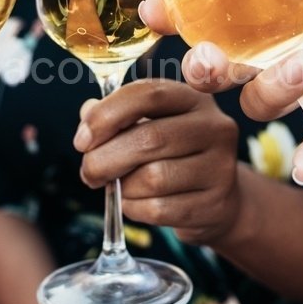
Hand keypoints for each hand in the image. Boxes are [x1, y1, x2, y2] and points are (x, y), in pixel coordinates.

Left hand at [74, 79, 240, 243]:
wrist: (214, 197)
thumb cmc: (171, 154)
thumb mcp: (148, 124)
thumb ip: (115, 116)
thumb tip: (87, 115)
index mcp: (193, 97)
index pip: (148, 93)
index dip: (107, 115)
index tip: (82, 140)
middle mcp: (214, 127)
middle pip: (149, 139)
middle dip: (104, 159)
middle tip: (89, 172)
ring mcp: (220, 167)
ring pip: (153, 178)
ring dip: (122, 187)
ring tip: (119, 187)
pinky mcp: (215, 204)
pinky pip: (159, 210)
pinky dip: (135, 209)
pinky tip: (135, 203)